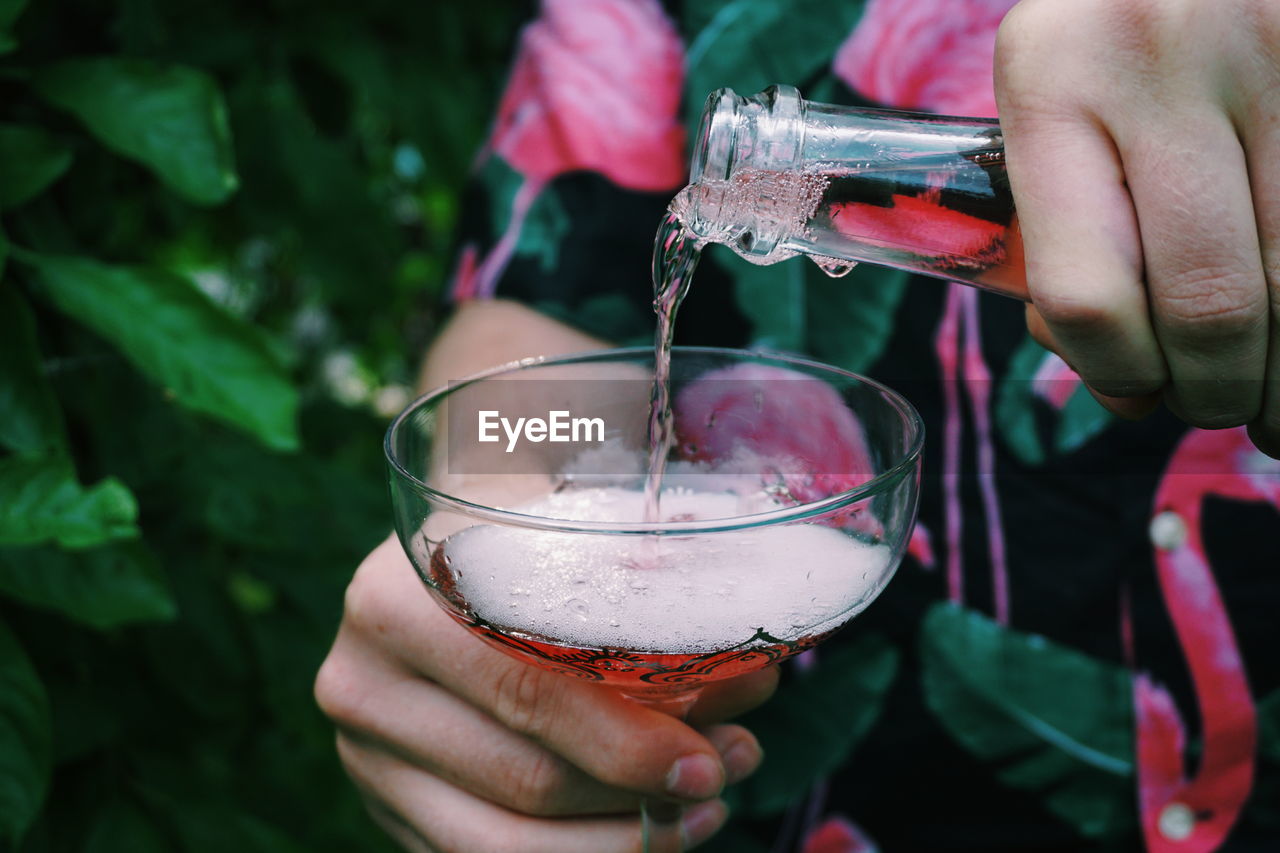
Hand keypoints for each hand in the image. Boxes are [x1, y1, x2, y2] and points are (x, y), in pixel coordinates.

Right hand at [315, 536, 774, 851]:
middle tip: (731, 768)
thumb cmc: (513, 532)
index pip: (526, 692)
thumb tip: (754, 677)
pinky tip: (646, 828)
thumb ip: (643, 591)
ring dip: (624, 839)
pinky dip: (581, 852)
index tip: (713, 757)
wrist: (433, 561)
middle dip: (644, 790)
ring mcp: (367, 759)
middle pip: (526, 779)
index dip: (628, 739)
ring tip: (705, 808)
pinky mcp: (389, 808)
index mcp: (396, 600)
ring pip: (506, 843)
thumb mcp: (557, 528)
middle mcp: (362, 684)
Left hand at [995, 0, 1279, 456]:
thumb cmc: (1112, 32)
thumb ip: (1062, 225)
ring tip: (1276, 410)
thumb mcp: (1052, 98)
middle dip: (1216, 390)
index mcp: (1053, 80)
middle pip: (1210, 300)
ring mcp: (1273, 54)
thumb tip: (1121, 380)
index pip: (1086, 289)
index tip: (1131, 394)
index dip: (1116, 373)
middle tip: (1218, 406)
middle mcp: (1162, 60)